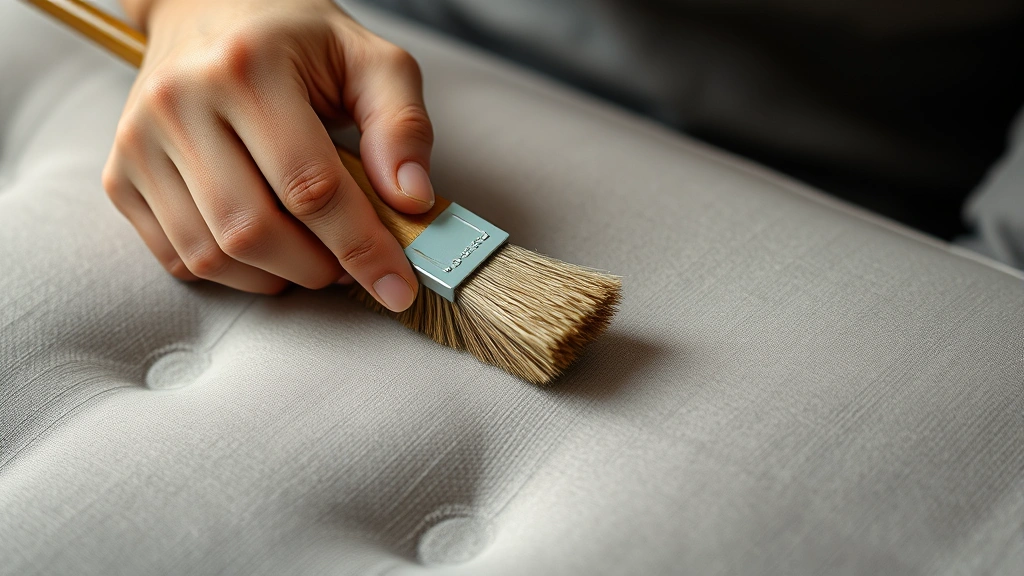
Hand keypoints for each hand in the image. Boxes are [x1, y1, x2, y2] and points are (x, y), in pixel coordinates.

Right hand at [104, 0, 434, 310]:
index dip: (362, 248)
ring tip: (312, 255)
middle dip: (317, 269)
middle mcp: (179, 102)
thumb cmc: (297, 41)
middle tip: (350, 264)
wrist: (207, 10)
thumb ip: (402, 125)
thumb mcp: (369, 60)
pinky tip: (266, 248)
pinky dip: (233, 273)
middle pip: (254, 230)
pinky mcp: (120, 176)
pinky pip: (178, 258)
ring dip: (276, 277)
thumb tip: (411, 200)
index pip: (311, 187)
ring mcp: (139, 142)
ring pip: (212, 255)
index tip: (397, 288)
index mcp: (247, 67)